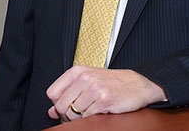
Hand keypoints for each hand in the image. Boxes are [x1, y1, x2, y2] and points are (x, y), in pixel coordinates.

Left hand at [46, 65, 165, 121]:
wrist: (137, 84)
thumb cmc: (111, 83)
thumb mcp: (87, 82)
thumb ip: (67, 94)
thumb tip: (51, 112)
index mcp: (77, 71)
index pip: (52, 93)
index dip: (57, 103)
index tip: (66, 105)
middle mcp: (84, 77)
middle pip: (61, 106)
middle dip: (68, 114)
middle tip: (81, 111)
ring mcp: (94, 88)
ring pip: (74, 114)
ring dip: (82, 117)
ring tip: (93, 109)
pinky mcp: (104, 100)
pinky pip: (88, 117)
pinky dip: (92, 118)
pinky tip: (101, 110)